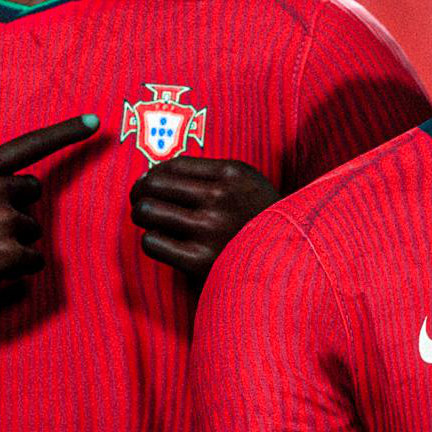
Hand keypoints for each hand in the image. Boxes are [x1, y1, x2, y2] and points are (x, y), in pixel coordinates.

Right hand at [0, 73, 101, 366]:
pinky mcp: (9, 256)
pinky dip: (16, 268)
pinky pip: (33, 261)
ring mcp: (4, 223)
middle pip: (30, 194)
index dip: (66, 133)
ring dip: (12, 239)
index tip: (96, 122)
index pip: (31, 145)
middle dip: (12, 207)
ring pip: (31, 229)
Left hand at [127, 142, 275, 278]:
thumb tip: (152, 174)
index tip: (150, 185)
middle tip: (142, 202)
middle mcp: (220, 197)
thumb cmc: (262, 223)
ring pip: (147, 211)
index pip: (172, 165)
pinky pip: (152, 242)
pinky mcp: (200, 261)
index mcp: (233, 174)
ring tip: (151, 222)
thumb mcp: (249, 186)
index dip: (153, 174)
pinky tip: (166, 245)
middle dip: (141, 193)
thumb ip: (210, 175)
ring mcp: (210, 229)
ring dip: (143, 216)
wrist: (291, 266)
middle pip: (153, 184)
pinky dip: (153, 242)